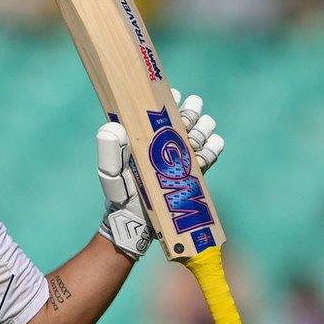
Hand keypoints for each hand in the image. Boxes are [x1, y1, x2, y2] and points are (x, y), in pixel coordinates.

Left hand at [96, 89, 224, 258]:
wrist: (138, 225)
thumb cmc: (121, 197)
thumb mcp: (111, 174)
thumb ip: (110, 152)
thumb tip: (115, 127)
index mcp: (145, 135)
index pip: (160, 108)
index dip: (169, 99)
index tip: (173, 98)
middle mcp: (165, 142)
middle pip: (187, 115)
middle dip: (191, 112)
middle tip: (186, 119)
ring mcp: (182, 155)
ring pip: (202, 130)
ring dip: (203, 127)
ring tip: (195, 135)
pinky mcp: (195, 171)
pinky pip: (211, 152)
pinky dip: (213, 146)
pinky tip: (208, 146)